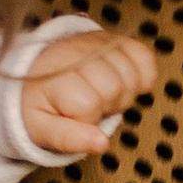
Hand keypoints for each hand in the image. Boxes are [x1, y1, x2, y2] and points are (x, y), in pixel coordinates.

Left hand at [20, 26, 154, 159]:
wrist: (38, 70)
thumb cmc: (41, 102)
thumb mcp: (41, 128)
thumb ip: (69, 139)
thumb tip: (101, 143)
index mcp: (56, 77)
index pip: (90, 105)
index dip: (88, 118)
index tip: (75, 115)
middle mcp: (76, 54)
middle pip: (115, 87)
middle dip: (107, 105)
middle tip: (92, 105)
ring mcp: (97, 43)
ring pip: (131, 75)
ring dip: (124, 92)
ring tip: (104, 93)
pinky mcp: (115, 38)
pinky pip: (144, 58)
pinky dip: (143, 75)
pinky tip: (125, 82)